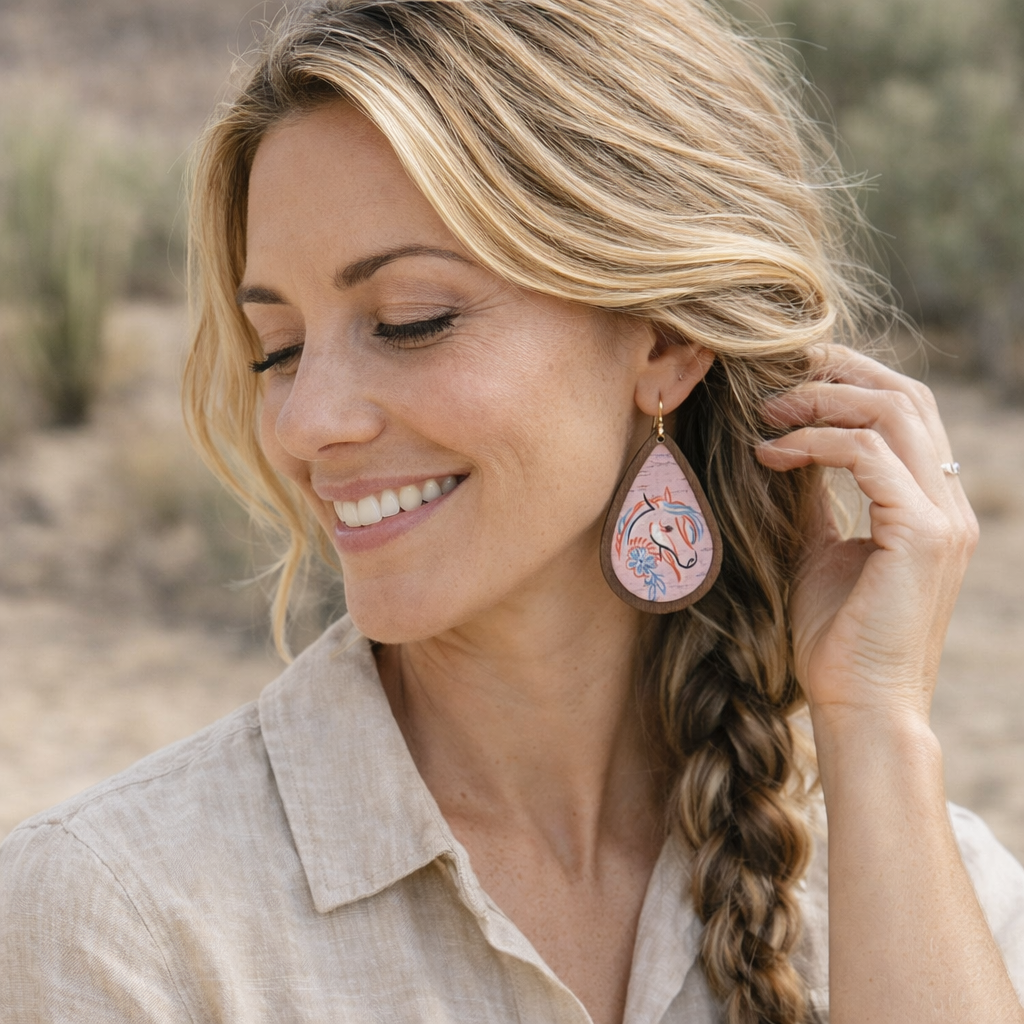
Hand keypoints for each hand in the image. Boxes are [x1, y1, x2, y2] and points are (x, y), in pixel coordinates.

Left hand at [756, 345, 978, 728]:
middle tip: (774, 375)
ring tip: (764, 413)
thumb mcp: (819, 549)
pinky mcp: (924, 536)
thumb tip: (781, 445)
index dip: (849, 380)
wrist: (858, 705)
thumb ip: (814, 496)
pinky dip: (815, 443)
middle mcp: (948, 503)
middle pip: (906, 396)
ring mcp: (944, 518)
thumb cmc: (834, 637)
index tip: (788, 375)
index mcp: (930, 504)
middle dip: (838, 372)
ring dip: (821, 401)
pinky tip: (769, 454)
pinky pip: (870, 456)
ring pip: (893, 413)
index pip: (904, 411)